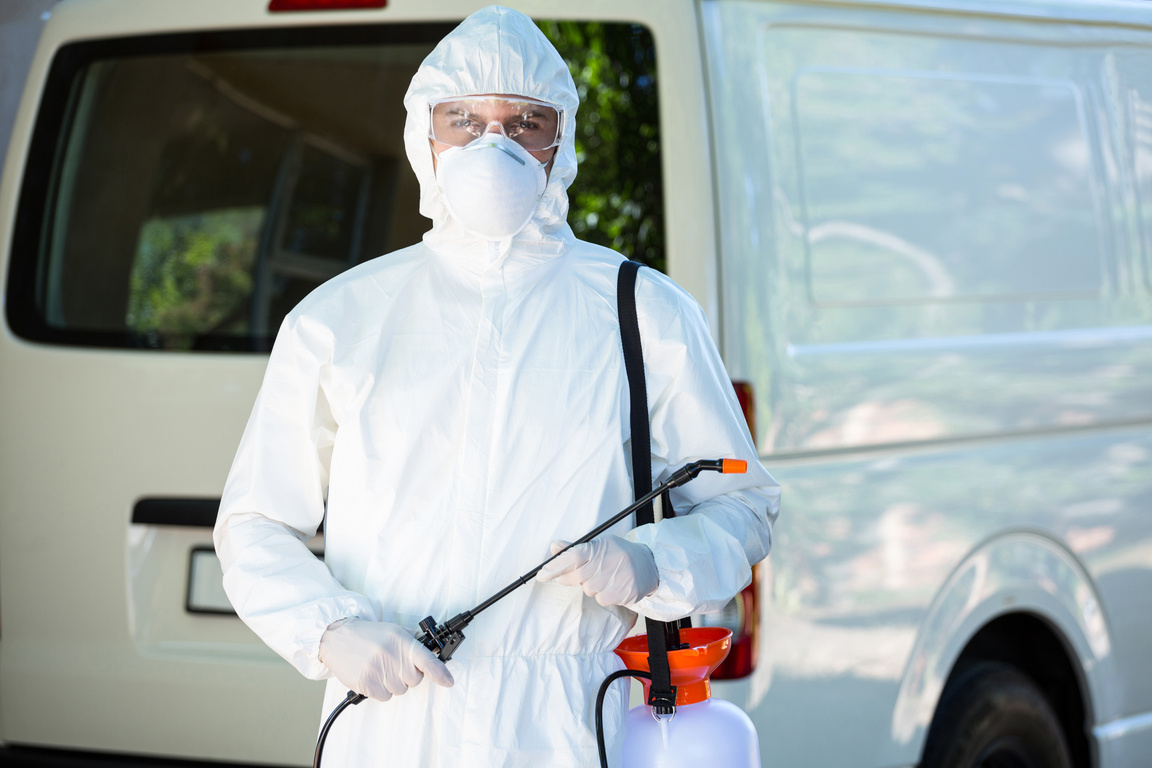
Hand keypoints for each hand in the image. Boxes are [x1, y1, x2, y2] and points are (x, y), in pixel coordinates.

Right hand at [318, 618, 453, 701]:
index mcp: (401, 640)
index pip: (426, 659)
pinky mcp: (366, 683)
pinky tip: (372, 676)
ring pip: (400, 690)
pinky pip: (385, 697)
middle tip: (393, 663)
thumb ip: (411, 646)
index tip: (448, 682)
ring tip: (380, 667)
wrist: (338, 638)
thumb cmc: (369, 636)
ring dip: (392, 683)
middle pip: (414, 680)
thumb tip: (433, 663)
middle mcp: (391, 654)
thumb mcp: (393, 632)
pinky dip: (380, 690)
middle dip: (407, 675)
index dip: (440, 673)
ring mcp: (378, 670)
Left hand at [535, 535, 658, 606]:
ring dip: (592, 585)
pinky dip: (604, 594)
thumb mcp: (600, 545)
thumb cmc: (621, 554)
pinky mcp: (621, 594)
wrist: (651, 566)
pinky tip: (614, 585)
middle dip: (572, 578)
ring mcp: (615, 579)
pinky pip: (601, 599)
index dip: (555, 566)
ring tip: (607, 576)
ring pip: (589, 589)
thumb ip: (576, 549)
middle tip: (584, 573)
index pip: (573, 556)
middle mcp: (607, 562)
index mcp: (600, 547)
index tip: (541, 575)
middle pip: (577, 577)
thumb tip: (554, 547)